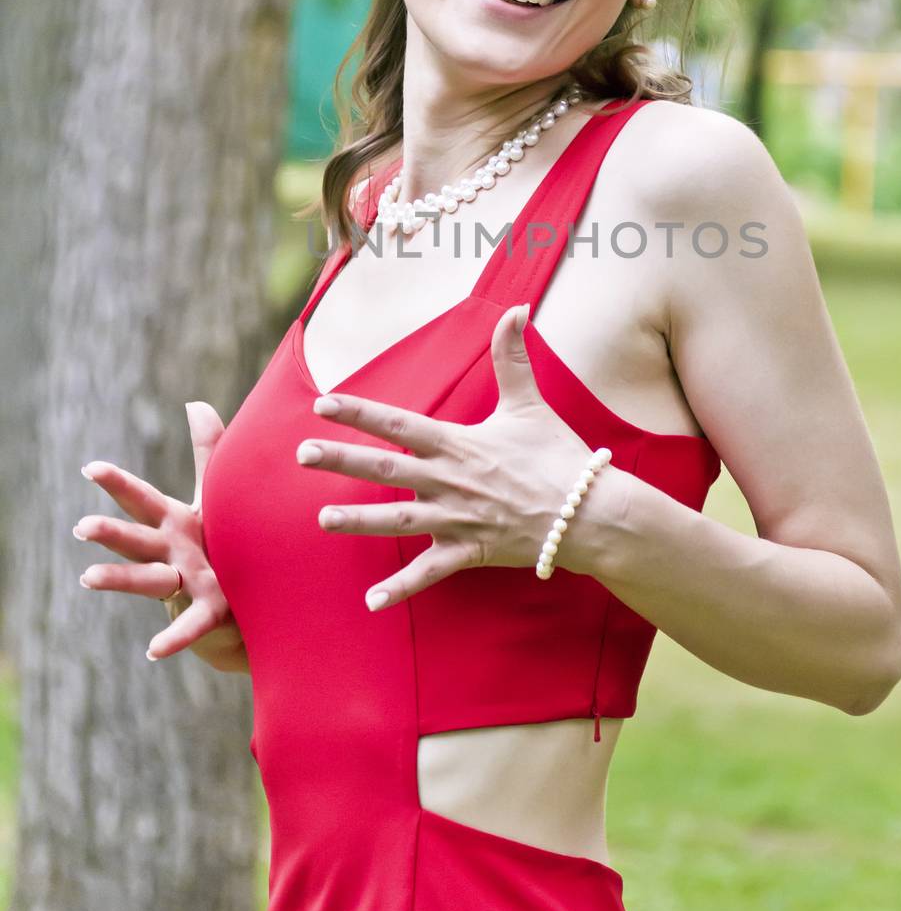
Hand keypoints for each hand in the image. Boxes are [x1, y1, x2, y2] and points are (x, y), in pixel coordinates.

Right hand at [76, 401, 248, 668]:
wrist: (247, 597)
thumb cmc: (224, 541)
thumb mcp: (215, 495)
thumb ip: (208, 452)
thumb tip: (194, 404)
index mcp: (174, 524)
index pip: (142, 500)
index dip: (117, 483)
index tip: (90, 468)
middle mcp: (170, 554)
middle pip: (136, 540)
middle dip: (110, 532)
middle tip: (82, 526)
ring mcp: (184, 585)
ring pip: (148, 581)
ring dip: (119, 579)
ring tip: (88, 578)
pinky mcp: (207, 612)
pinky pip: (189, 626)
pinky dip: (173, 638)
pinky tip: (153, 650)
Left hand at [296, 303, 612, 609]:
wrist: (590, 513)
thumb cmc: (558, 457)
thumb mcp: (530, 403)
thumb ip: (513, 356)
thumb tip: (516, 307)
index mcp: (458, 444)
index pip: (400, 423)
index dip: (360, 412)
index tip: (323, 405)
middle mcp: (450, 482)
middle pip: (385, 470)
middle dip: (341, 461)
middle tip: (300, 454)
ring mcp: (458, 520)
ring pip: (399, 521)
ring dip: (358, 522)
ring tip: (321, 520)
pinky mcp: (471, 552)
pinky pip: (430, 573)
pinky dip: (401, 588)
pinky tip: (371, 602)